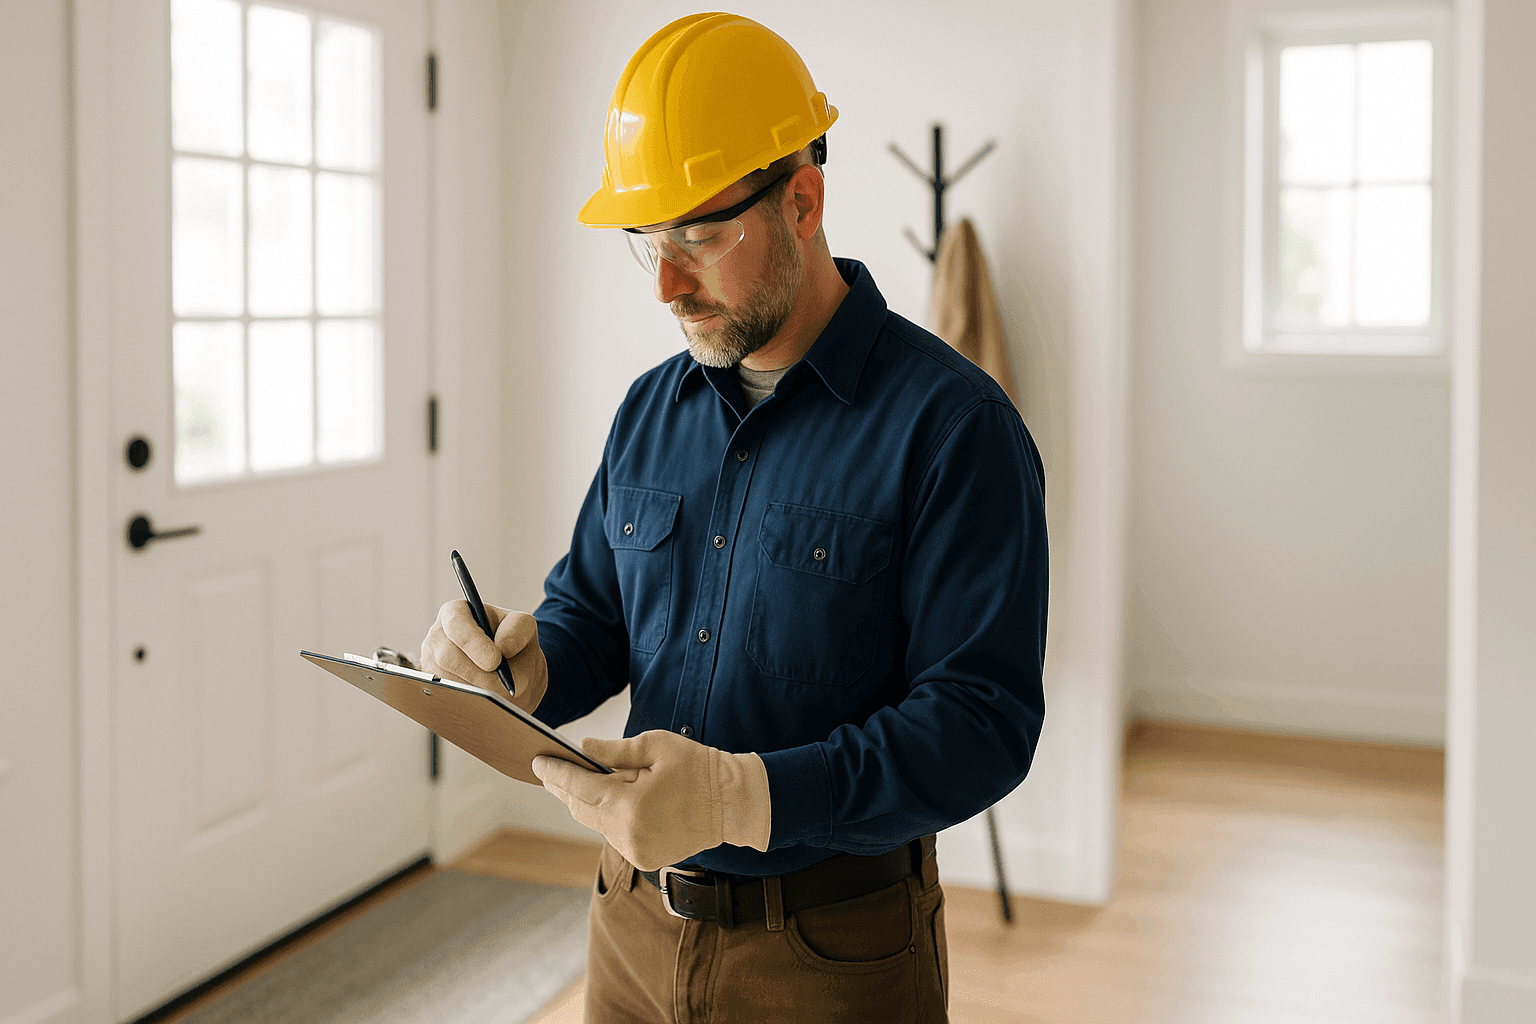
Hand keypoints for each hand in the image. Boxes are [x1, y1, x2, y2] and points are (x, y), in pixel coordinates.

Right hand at [419, 599, 547, 713]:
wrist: (512, 672)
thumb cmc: (514, 643)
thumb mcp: (523, 628)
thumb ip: (518, 632)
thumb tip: (503, 649)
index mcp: (457, 612)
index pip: (456, 623)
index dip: (474, 644)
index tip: (495, 661)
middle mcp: (437, 636)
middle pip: (446, 656)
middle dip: (478, 673)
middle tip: (503, 685)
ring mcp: (431, 663)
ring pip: (447, 681)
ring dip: (477, 690)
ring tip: (500, 694)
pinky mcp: (433, 688)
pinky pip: (447, 699)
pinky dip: (471, 702)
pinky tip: (487, 702)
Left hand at [531, 731, 770, 871]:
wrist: (734, 804)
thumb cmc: (699, 768)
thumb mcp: (656, 747)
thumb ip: (615, 751)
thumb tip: (583, 748)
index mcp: (630, 805)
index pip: (579, 787)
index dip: (555, 772)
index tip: (536, 761)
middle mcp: (628, 834)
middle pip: (582, 809)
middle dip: (564, 788)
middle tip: (547, 770)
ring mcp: (636, 850)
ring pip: (597, 823)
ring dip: (585, 802)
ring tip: (571, 782)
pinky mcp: (645, 858)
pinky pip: (614, 834)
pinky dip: (607, 816)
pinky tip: (604, 799)